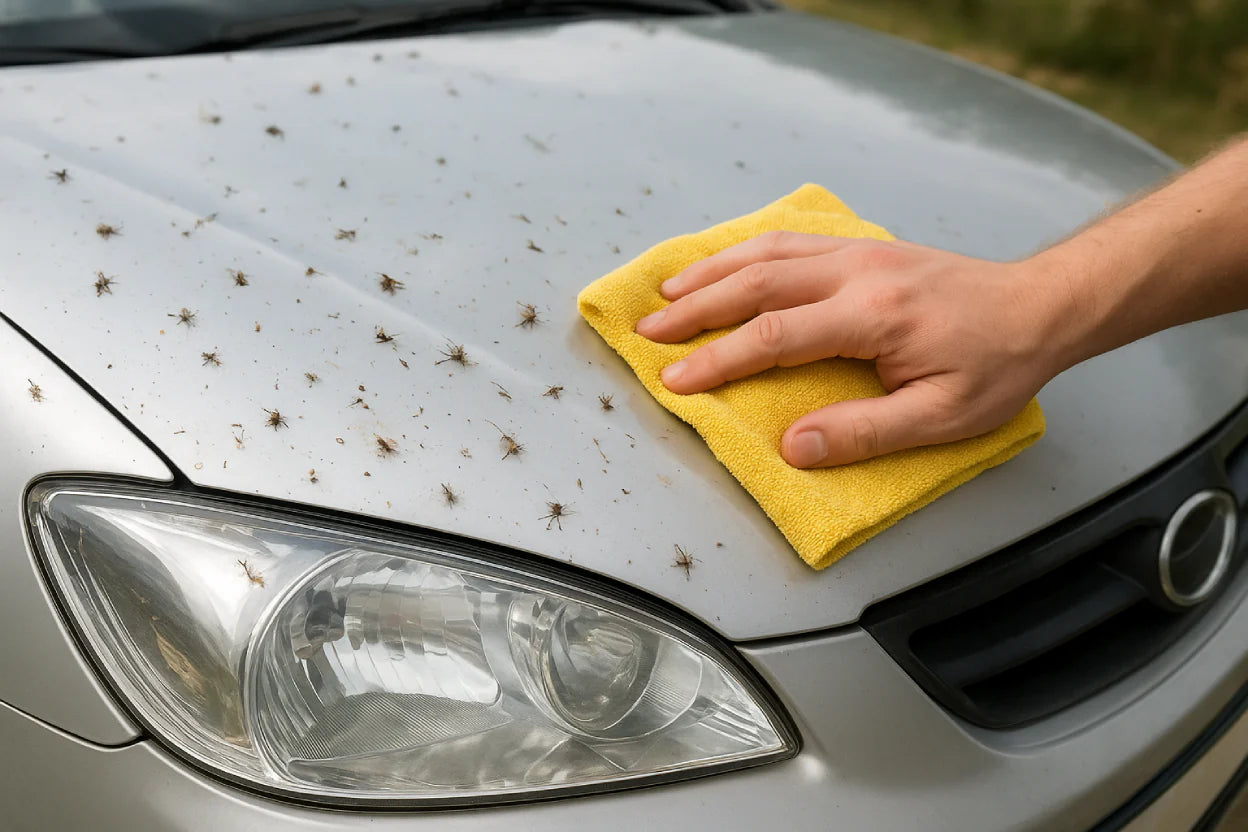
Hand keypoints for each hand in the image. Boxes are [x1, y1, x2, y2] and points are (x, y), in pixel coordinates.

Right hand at [635, 231, 1069, 467]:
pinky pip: (790, 242)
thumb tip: (794, 447)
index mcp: (874, 316)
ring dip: (711, 272)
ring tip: (666, 294)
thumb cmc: (996, 365)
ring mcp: (858, 252)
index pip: (775, 337)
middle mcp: (857, 273)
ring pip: (767, 254)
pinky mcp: (862, 247)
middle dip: (694, 310)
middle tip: (647, 333)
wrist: (1039, 305)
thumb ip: (866, 431)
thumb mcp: (944, 416)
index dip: (718, 361)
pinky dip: (745, 250)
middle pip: (757, 284)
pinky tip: (723, 264)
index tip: (674, 380)